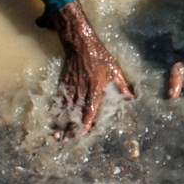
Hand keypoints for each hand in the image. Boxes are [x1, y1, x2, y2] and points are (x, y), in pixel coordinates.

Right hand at [50, 0, 133, 136]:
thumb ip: (121, 85)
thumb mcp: (114, 69)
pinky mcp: (64, 83)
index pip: (90, 107)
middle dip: (70, 127)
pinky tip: (53, 120)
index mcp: (94, 87)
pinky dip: (56, 111)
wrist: (80, 44)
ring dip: (61, 122)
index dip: (86, 120)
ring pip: (65, 108)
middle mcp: (81, 89)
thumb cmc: (99, 56)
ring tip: (57, 135)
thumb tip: (130, 97)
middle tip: (66, 140)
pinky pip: (59, 100)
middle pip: (75, 111)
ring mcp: (71, 87)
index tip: (82, 132)